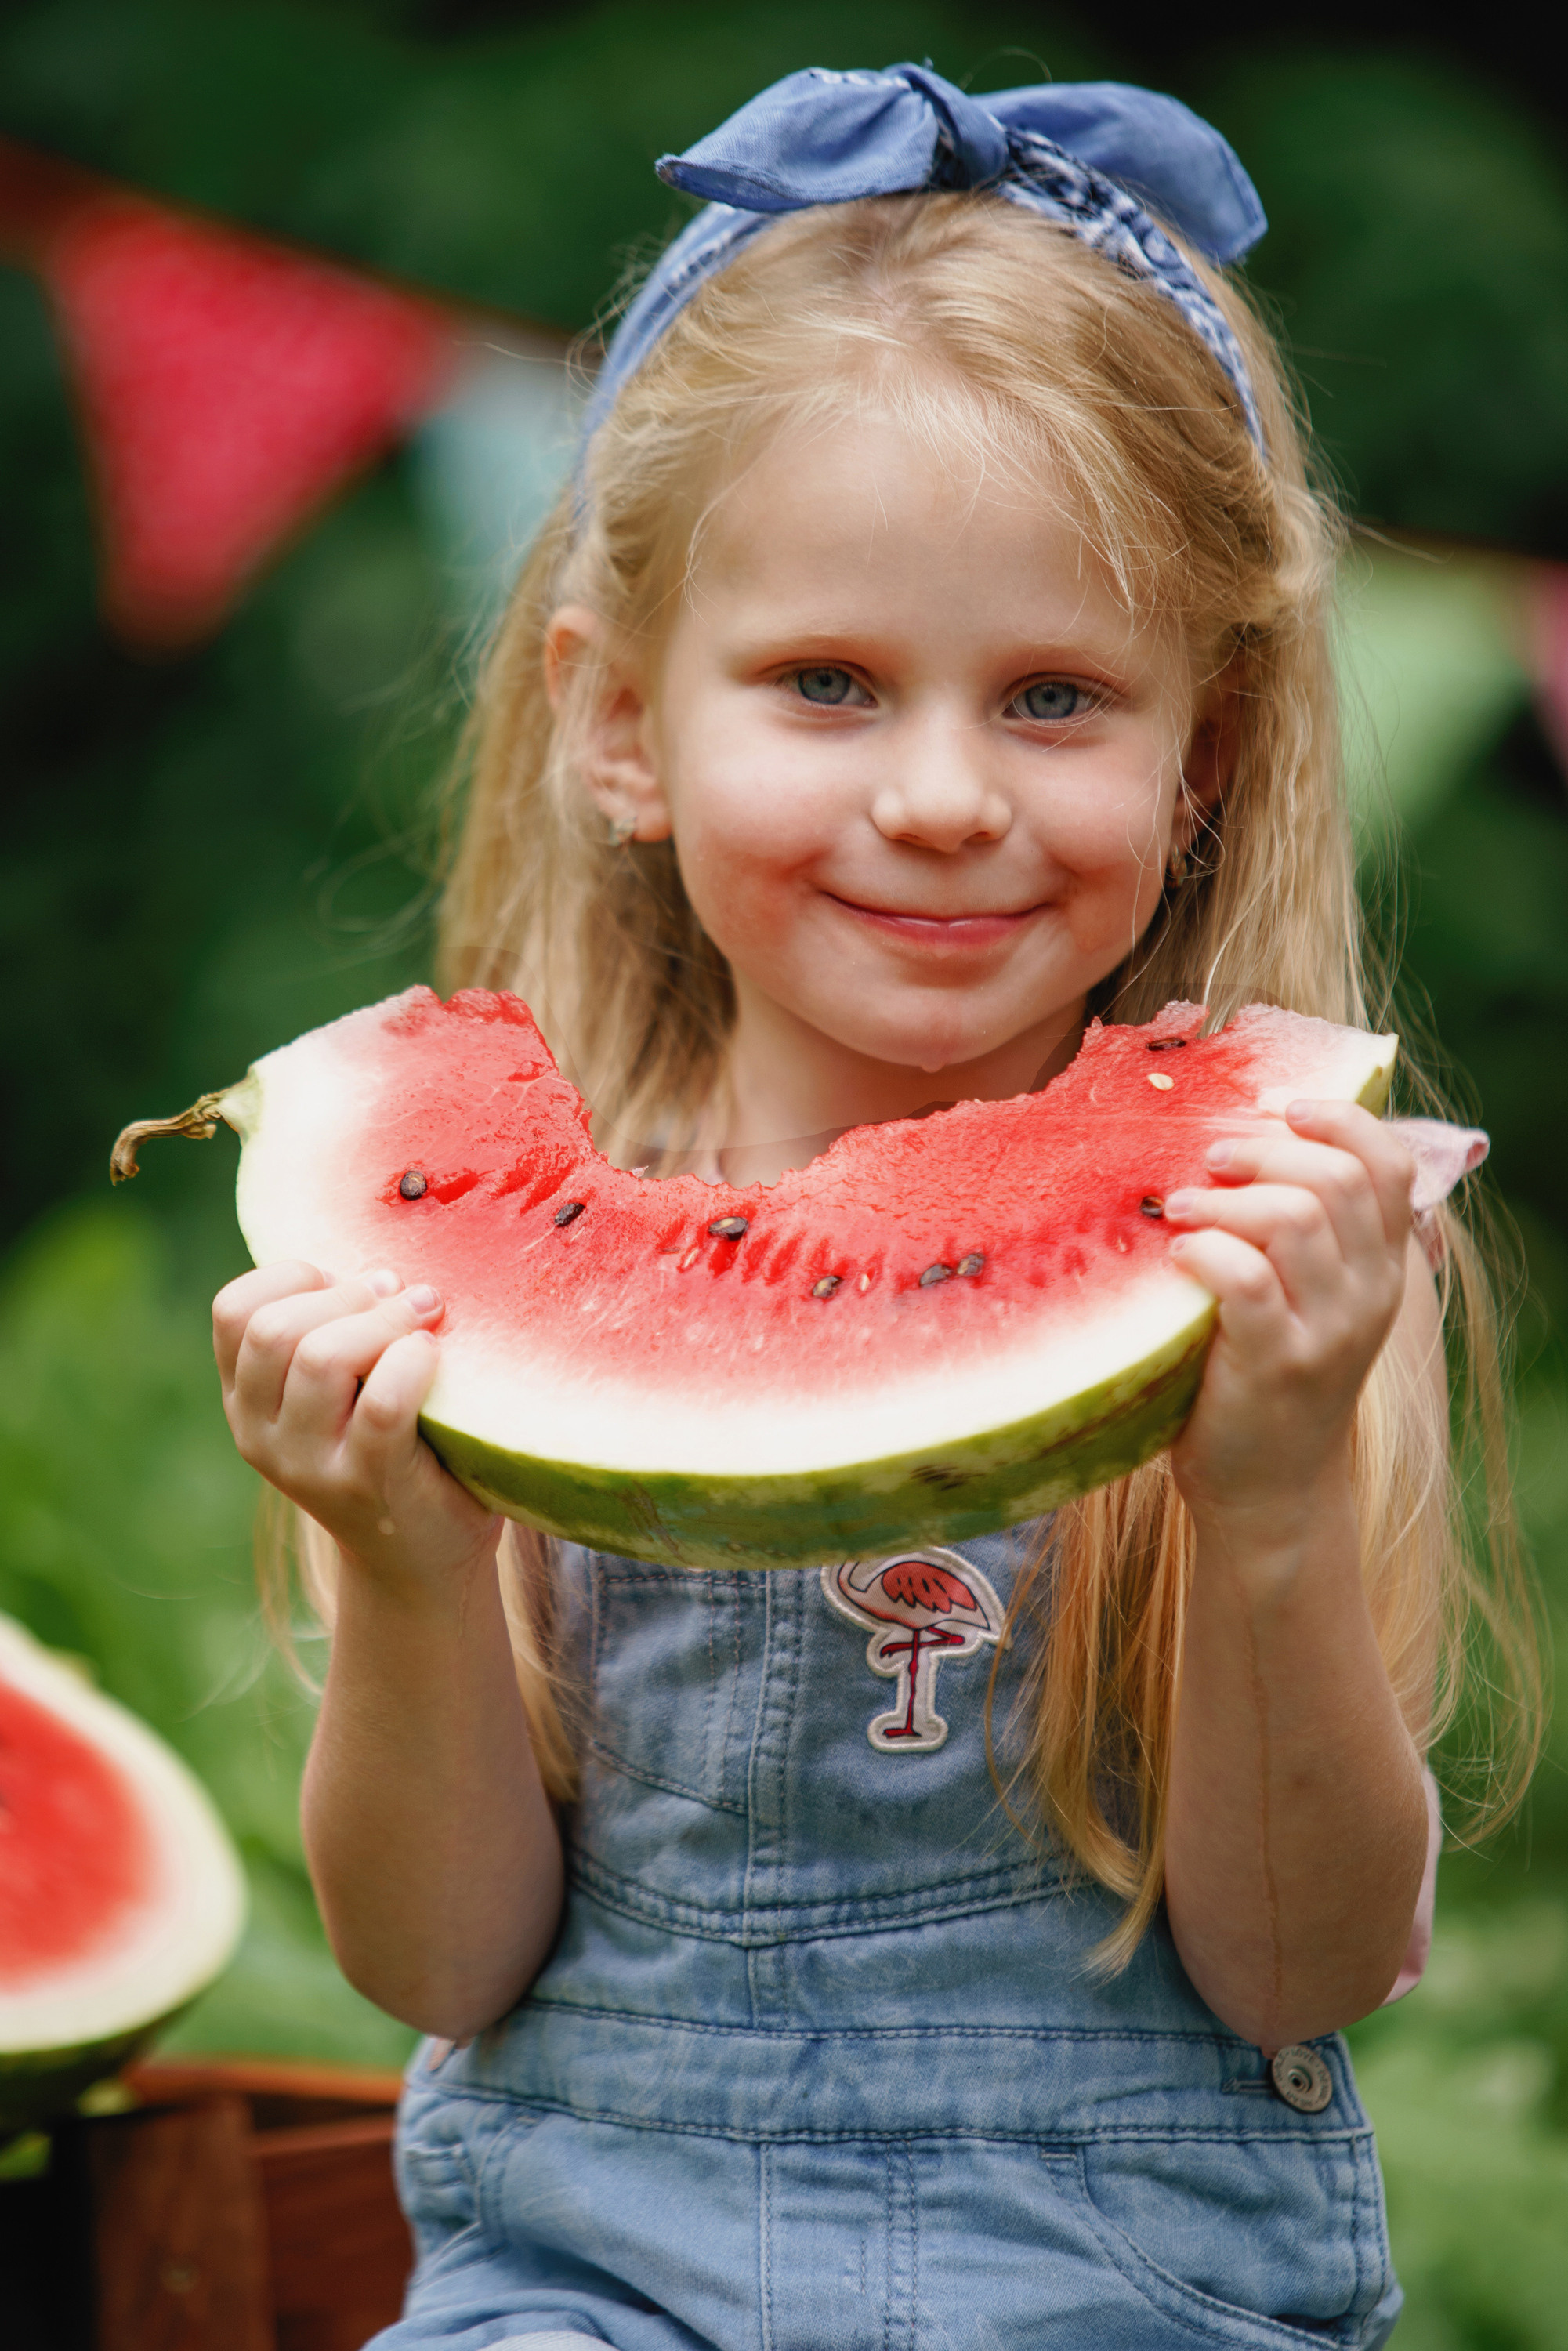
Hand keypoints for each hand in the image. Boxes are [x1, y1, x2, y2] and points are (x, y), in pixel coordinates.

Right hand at [212, 1261, 498, 1587]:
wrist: (418, 1557)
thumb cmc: (392, 1448)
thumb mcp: (340, 1390)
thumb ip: (333, 1329)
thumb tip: (377, 1262)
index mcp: (244, 1400)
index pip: (233, 1310)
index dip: (293, 1275)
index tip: (346, 1278)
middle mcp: (259, 1434)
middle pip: (276, 1328)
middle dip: (348, 1293)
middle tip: (402, 1293)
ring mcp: (307, 1466)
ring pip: (321, 1357)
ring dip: (384, 1319)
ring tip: (426, 1315)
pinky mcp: (366, 1484)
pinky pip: (381, 1403)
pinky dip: (412, 1362)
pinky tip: (435, 1354)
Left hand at [1162, 1102, 1415, 1533]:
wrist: (1272, 1489)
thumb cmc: (1269, 1379)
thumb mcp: (1311, 1303)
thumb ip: (1306, 1237)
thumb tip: (1240, 1142)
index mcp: (1383, 1270)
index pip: (1390, 1167)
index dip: (1340, 1122)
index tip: (1283, 1111)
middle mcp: (1368, 1296)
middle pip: (1334, 1180)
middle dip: (1262, 1153)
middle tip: (1209, 1160)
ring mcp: (1326, 1333)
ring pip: (1292, 1219)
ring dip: (1224, 1201)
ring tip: (1180, 1209)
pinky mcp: (1275, 1365)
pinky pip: (1244, 1278)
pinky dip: (1204, 1250)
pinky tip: (1176, 1257)